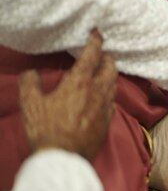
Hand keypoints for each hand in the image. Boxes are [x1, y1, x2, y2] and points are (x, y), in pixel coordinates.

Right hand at [19, 30, 117, 160]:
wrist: (63, 157)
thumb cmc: (46, 129)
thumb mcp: (31, 103)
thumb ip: (30, 83)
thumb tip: (32, 73)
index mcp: (80, 82)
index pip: (92, 55)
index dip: (95, 41)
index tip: (97, 33)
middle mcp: (97, 91)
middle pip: (110, 68)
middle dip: (107, 58)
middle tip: (101, 54)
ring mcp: (105, 107)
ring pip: (114, 84)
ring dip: (110, 75)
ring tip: (103, 72)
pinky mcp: (108, 121)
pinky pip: (113, 102)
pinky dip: (110, 94)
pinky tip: (104, 97)